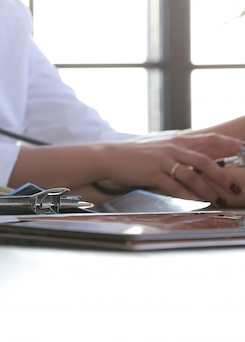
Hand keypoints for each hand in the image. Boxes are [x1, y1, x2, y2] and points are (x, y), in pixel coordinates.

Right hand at [100, 133, 243, 204]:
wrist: (109, 156)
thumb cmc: (134, 154)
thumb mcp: (160, 146)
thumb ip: (179, 151)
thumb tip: (199, 158)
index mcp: (177, 140)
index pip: (211, 139)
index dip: (231, 145)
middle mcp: (173, 148)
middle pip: (207, 159)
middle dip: (224, 175)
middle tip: (235, 187)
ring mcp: (163, 160)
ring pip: (193, 175)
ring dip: (207, 189)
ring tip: (217, 199)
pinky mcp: (152, 173)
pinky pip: (175, 186)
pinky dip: (187, 195)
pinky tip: (195, 202)